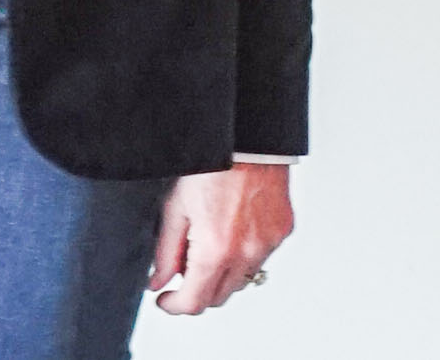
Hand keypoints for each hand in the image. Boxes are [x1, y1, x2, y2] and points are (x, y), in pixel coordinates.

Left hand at [147, 163, 292, 314]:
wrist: (248, 134)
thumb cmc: (210, 160)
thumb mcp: (176, 204)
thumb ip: (165, 249)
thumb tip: (158, 280)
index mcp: (216, 248)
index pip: (195, 301)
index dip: (174, 305)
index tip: (164, 298)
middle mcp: (247, 252)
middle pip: (219, 297)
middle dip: (197, 289)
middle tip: (181, 264)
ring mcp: (268, 244)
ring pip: (242, 279)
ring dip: (222, 273)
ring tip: (207, 239)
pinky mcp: (282, 231)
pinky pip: (260, 256)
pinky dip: (243, 253)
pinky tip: (231, 226)